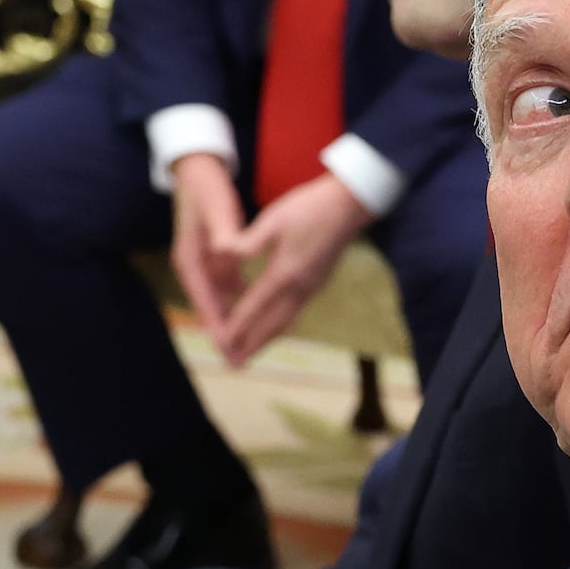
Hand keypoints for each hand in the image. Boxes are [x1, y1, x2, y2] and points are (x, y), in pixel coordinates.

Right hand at [169, 153, 246, 342]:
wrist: (197, 168)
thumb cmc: (206, 188)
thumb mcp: (216, 208)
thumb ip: (223, 232)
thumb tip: (227, 250)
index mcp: (189, 259)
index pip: (204, 300)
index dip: (217, 324)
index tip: (229, 346)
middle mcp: (194, 265)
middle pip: (210, 306)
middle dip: (225, 333)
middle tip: (239, 361)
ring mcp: (203, 262)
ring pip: (220, 299)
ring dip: (233, 321)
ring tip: (249, 347)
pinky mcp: (214, 256)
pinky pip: (228, 286)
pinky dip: (241, 300)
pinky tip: (259, 311)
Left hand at [214, 173, 374, 365]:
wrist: (350, 204)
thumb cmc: (310, 207)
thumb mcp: (273, 219)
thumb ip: (247, 243)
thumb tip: (223, 254)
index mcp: (285, 272)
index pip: (254, 307)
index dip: (235, 327)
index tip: (219, 344)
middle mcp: (301, 287)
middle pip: (272, 326)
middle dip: (251, 346)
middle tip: (232, 364)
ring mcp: (313, 286)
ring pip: (286, 322)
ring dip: (266, 340)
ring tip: (249, 353)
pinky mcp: (319, 282)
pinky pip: (295, 313)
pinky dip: (279, 326)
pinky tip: (271, 325)